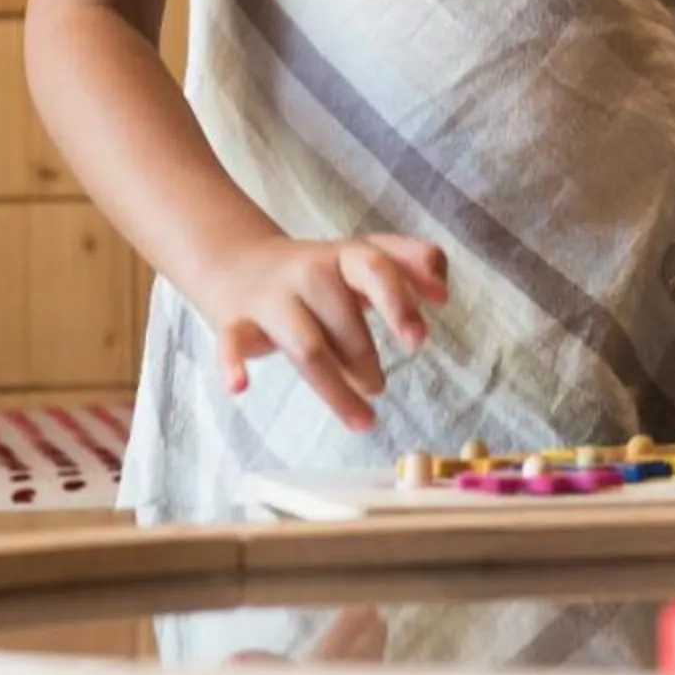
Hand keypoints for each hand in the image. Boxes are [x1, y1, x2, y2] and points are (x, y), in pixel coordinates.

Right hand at [204, 231, 447, 430]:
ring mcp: (270, 299)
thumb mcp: (363, 259)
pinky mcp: (236, 323)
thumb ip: (409, 266)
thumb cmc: (318, 273)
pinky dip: (232, 365)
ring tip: (363, 419)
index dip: (399, 304)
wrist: (237, 262)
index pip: (376, 268)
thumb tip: (443, 293)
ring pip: (306, 347)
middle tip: (378, 386)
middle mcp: (308, 272)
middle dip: (365, 360)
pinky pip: (231, 343)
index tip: (419, 342)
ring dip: (336, 388)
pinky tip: (240, 388)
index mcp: (344, 256)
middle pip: (343, 321)